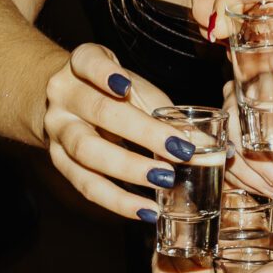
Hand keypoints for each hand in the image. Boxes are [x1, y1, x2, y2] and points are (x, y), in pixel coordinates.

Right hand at [41, 42, 190, 221]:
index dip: (104, 73)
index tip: (125, 86)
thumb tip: (215, 148)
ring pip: (87, 151)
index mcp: (80, 65)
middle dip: (141, 132)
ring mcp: (57, 130)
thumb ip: (169, 115)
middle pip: (98, 111)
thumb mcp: (137, 92)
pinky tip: (147, 210)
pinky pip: (87, 185)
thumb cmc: (112, 95)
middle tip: (179, 151)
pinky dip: (119, 201)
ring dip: (130, 168)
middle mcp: (63, 96)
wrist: (66, 106)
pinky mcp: (59, 163)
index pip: (88, 62)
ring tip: (165, 180)